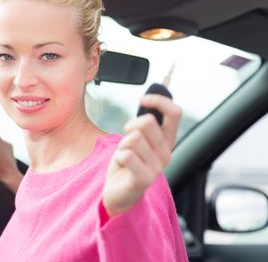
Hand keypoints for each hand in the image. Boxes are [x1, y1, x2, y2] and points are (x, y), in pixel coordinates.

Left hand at [102, 94, 181, 217]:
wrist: (119, 193)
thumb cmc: (127, 162)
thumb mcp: (137, 139)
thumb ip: (144, 124)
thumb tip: (148, 100)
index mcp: (167, 142)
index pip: (175, 113)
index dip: (159, 101)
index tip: (142, 100)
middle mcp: (167, 154)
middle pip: (147, 122)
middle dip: (130, 127)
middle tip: (127, 142)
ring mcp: (157, 167)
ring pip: (133, 138)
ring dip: (122, 145)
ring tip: (125, 157)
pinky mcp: (145, 179)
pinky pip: (126, 155)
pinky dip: (118, 157)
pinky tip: (122, 167)